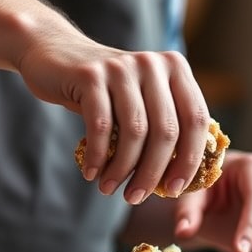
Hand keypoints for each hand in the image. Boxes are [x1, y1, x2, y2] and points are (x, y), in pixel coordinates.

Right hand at [17, 35, 210, 203]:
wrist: (56, 53)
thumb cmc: (104, 89)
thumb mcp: (140, 98)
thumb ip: (163, 125)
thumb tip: (179, 180)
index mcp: (175, 67)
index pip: (196, 119)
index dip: (189, 159)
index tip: (174, 190)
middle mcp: (153, 63)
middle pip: (166, 131)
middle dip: (152, 173)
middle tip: (136, 197)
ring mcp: (122, 67)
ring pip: (135, 132)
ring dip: (122, 169)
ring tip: (109, 188)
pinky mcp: (91, 75)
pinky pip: (100, 126)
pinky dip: (97, 156)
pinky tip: (91, 173)